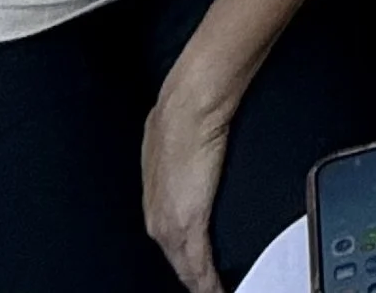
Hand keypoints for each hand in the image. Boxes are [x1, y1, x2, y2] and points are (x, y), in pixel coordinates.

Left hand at [140, 68, 229, 292]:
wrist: (191, 103)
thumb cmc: (187, 113)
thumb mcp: (177, 145)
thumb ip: (184, 165)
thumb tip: (198, 164)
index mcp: (154, 202)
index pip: (171, 245)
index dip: (188, 263)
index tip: (202, 275)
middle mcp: (156, 219)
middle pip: (178, 263)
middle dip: (196, 278)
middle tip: (215, 285)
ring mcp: (168, 225)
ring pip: (186, 271)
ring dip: (203, 284)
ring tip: (221, 289)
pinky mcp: (186, 226)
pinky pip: (199, 271)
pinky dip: (211, 285)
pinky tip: (221, 291)